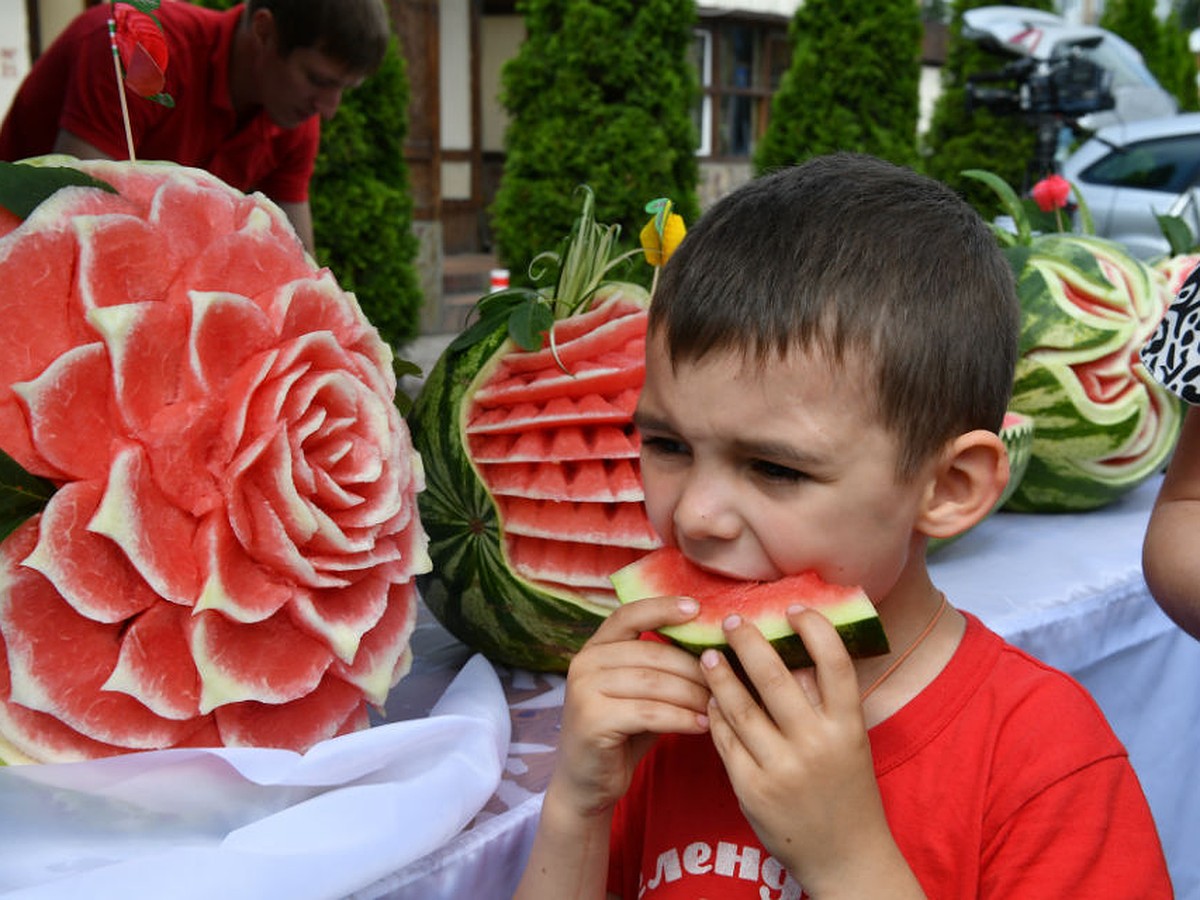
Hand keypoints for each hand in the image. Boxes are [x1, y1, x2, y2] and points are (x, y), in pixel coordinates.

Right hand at [549, 595, 711, 819]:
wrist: (587, 783)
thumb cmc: (623, 733)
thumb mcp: (641, 693)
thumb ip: (662, 668)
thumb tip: (712, 650)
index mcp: (595, 647)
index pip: (629, 614)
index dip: (663, 608)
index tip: (697, 608)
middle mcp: (584, 662)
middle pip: (651, 652)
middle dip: (693, 668)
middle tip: (725, 683)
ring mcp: (583, 689)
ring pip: (654, 683)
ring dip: (692, 695)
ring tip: (718, 706)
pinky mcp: (591, 720)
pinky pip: (649, 712)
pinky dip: (681, 718)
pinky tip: (702, 725)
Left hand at [702, 607, 917, 895]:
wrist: (844, 856)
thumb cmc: (846, 787)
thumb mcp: (849, 742)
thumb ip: (824, 700)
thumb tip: (793, 645)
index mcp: (848, 728)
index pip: (835, 664)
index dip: (815, 629)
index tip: (793, 607)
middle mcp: (815, 745)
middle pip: (774, 677)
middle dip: (747, 641)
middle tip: (731, 619)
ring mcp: (780, 768)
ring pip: (739, 707)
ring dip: (720, 674)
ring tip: (709, 655)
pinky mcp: (751, 787)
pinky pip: (724, 739)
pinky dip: (715, 713)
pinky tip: (710, 698)